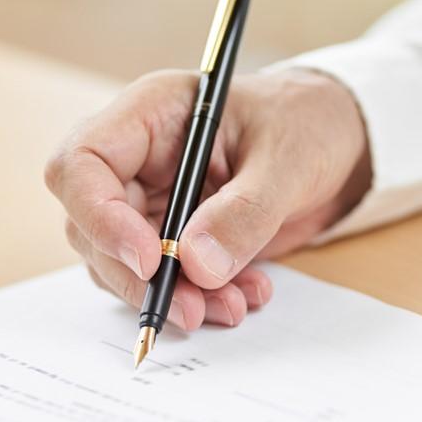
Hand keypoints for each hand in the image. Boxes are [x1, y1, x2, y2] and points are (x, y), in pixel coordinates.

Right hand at [44, 69, 370, 329]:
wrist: (339, 145)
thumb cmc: (308, 123)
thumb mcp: (289, 158)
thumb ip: (245, 209)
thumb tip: (198, 265)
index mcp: (149, 114)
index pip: (81, 163)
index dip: (100, 216)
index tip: (149, 259)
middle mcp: (136, 160)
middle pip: (90, 226)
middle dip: (137, 276)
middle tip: (190, 308)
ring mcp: (149, 202)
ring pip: (121, 264)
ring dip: (170, 296)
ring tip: (233, 305)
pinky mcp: (169, 240)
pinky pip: (160, 281)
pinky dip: (197, 300)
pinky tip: (244, 295)